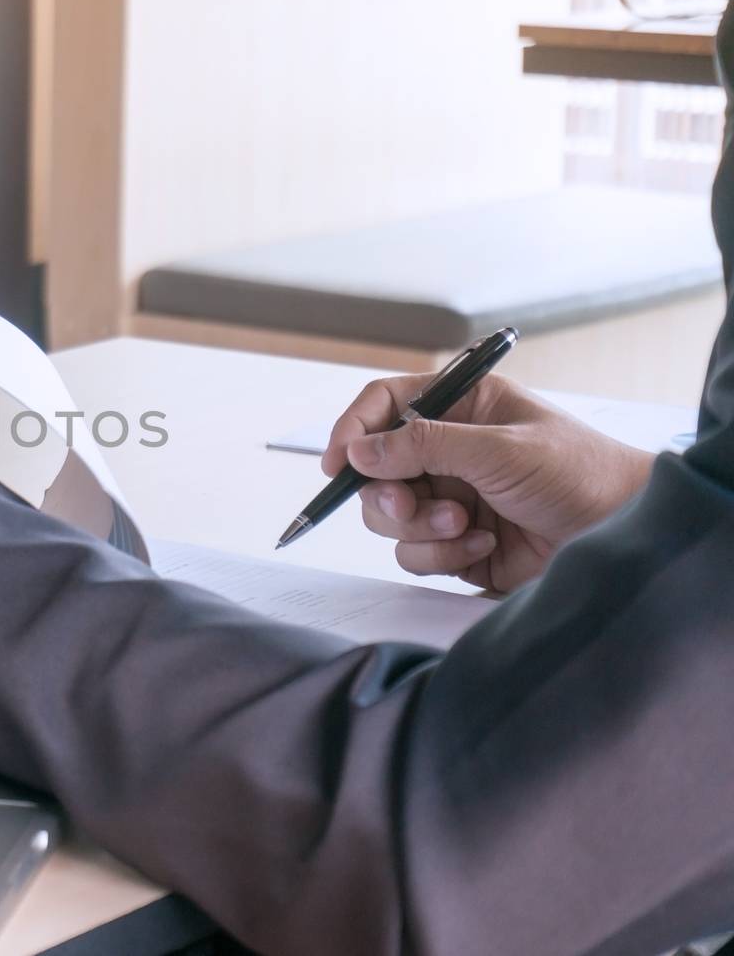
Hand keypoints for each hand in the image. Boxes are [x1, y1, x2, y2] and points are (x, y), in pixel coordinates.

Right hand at [323, 373, 652, 591]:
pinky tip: (483, 547)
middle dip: (388, 494)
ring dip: (419, 527)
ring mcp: (450, 498)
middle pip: (375, 470)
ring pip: (388, 517)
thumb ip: (424, 447)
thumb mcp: (499, 449)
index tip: (337, 464)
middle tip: (407, 504)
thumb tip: (357, 452)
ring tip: (464, 526)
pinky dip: (442, 554)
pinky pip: (414, 553)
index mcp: (461, 407)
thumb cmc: (579, 475)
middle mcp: (448, 451)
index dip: (353, 430)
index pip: (385, 405)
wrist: (623, 535)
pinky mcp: (456, 543)